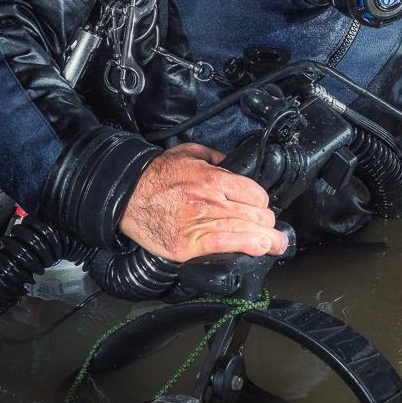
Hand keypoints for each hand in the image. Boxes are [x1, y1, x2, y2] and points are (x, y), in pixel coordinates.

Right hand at [118, 142, 288, 263]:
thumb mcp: (186, 153)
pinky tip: (259, 249)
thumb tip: (229, 162)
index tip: (260, 210)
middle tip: (271, 230)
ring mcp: (199, 223)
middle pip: (255, 215)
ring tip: (276, 245)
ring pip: (246, 231)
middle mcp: (210, 200)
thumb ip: (212, 157)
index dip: (262, 204)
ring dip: (268, 240)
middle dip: (266, 224)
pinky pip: (224, 244)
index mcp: (212, 178)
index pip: (255, 194)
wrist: (125, 194)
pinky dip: (245, 246)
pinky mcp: (187, 244)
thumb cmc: (154, 176)